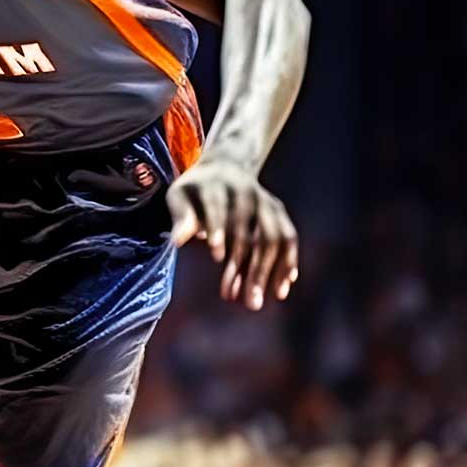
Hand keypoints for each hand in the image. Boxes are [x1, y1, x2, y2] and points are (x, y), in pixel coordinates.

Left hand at [167, 155, 298, 310]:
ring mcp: (266, 201)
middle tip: (247, 302)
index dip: (219, 231)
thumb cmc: (195, 189)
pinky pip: (288, 237)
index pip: (219, 209)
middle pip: (253, 231)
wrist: (224, 165)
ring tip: (262, 299)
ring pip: (274, 238)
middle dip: (250, 268)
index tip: (217, 258)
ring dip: (270, 271)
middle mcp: (247, 192)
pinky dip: (288, 261)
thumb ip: (181, 217)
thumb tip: (178, 242)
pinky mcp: (277, 209)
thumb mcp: (180, 196)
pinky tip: (285, 285)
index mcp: (218, 186)